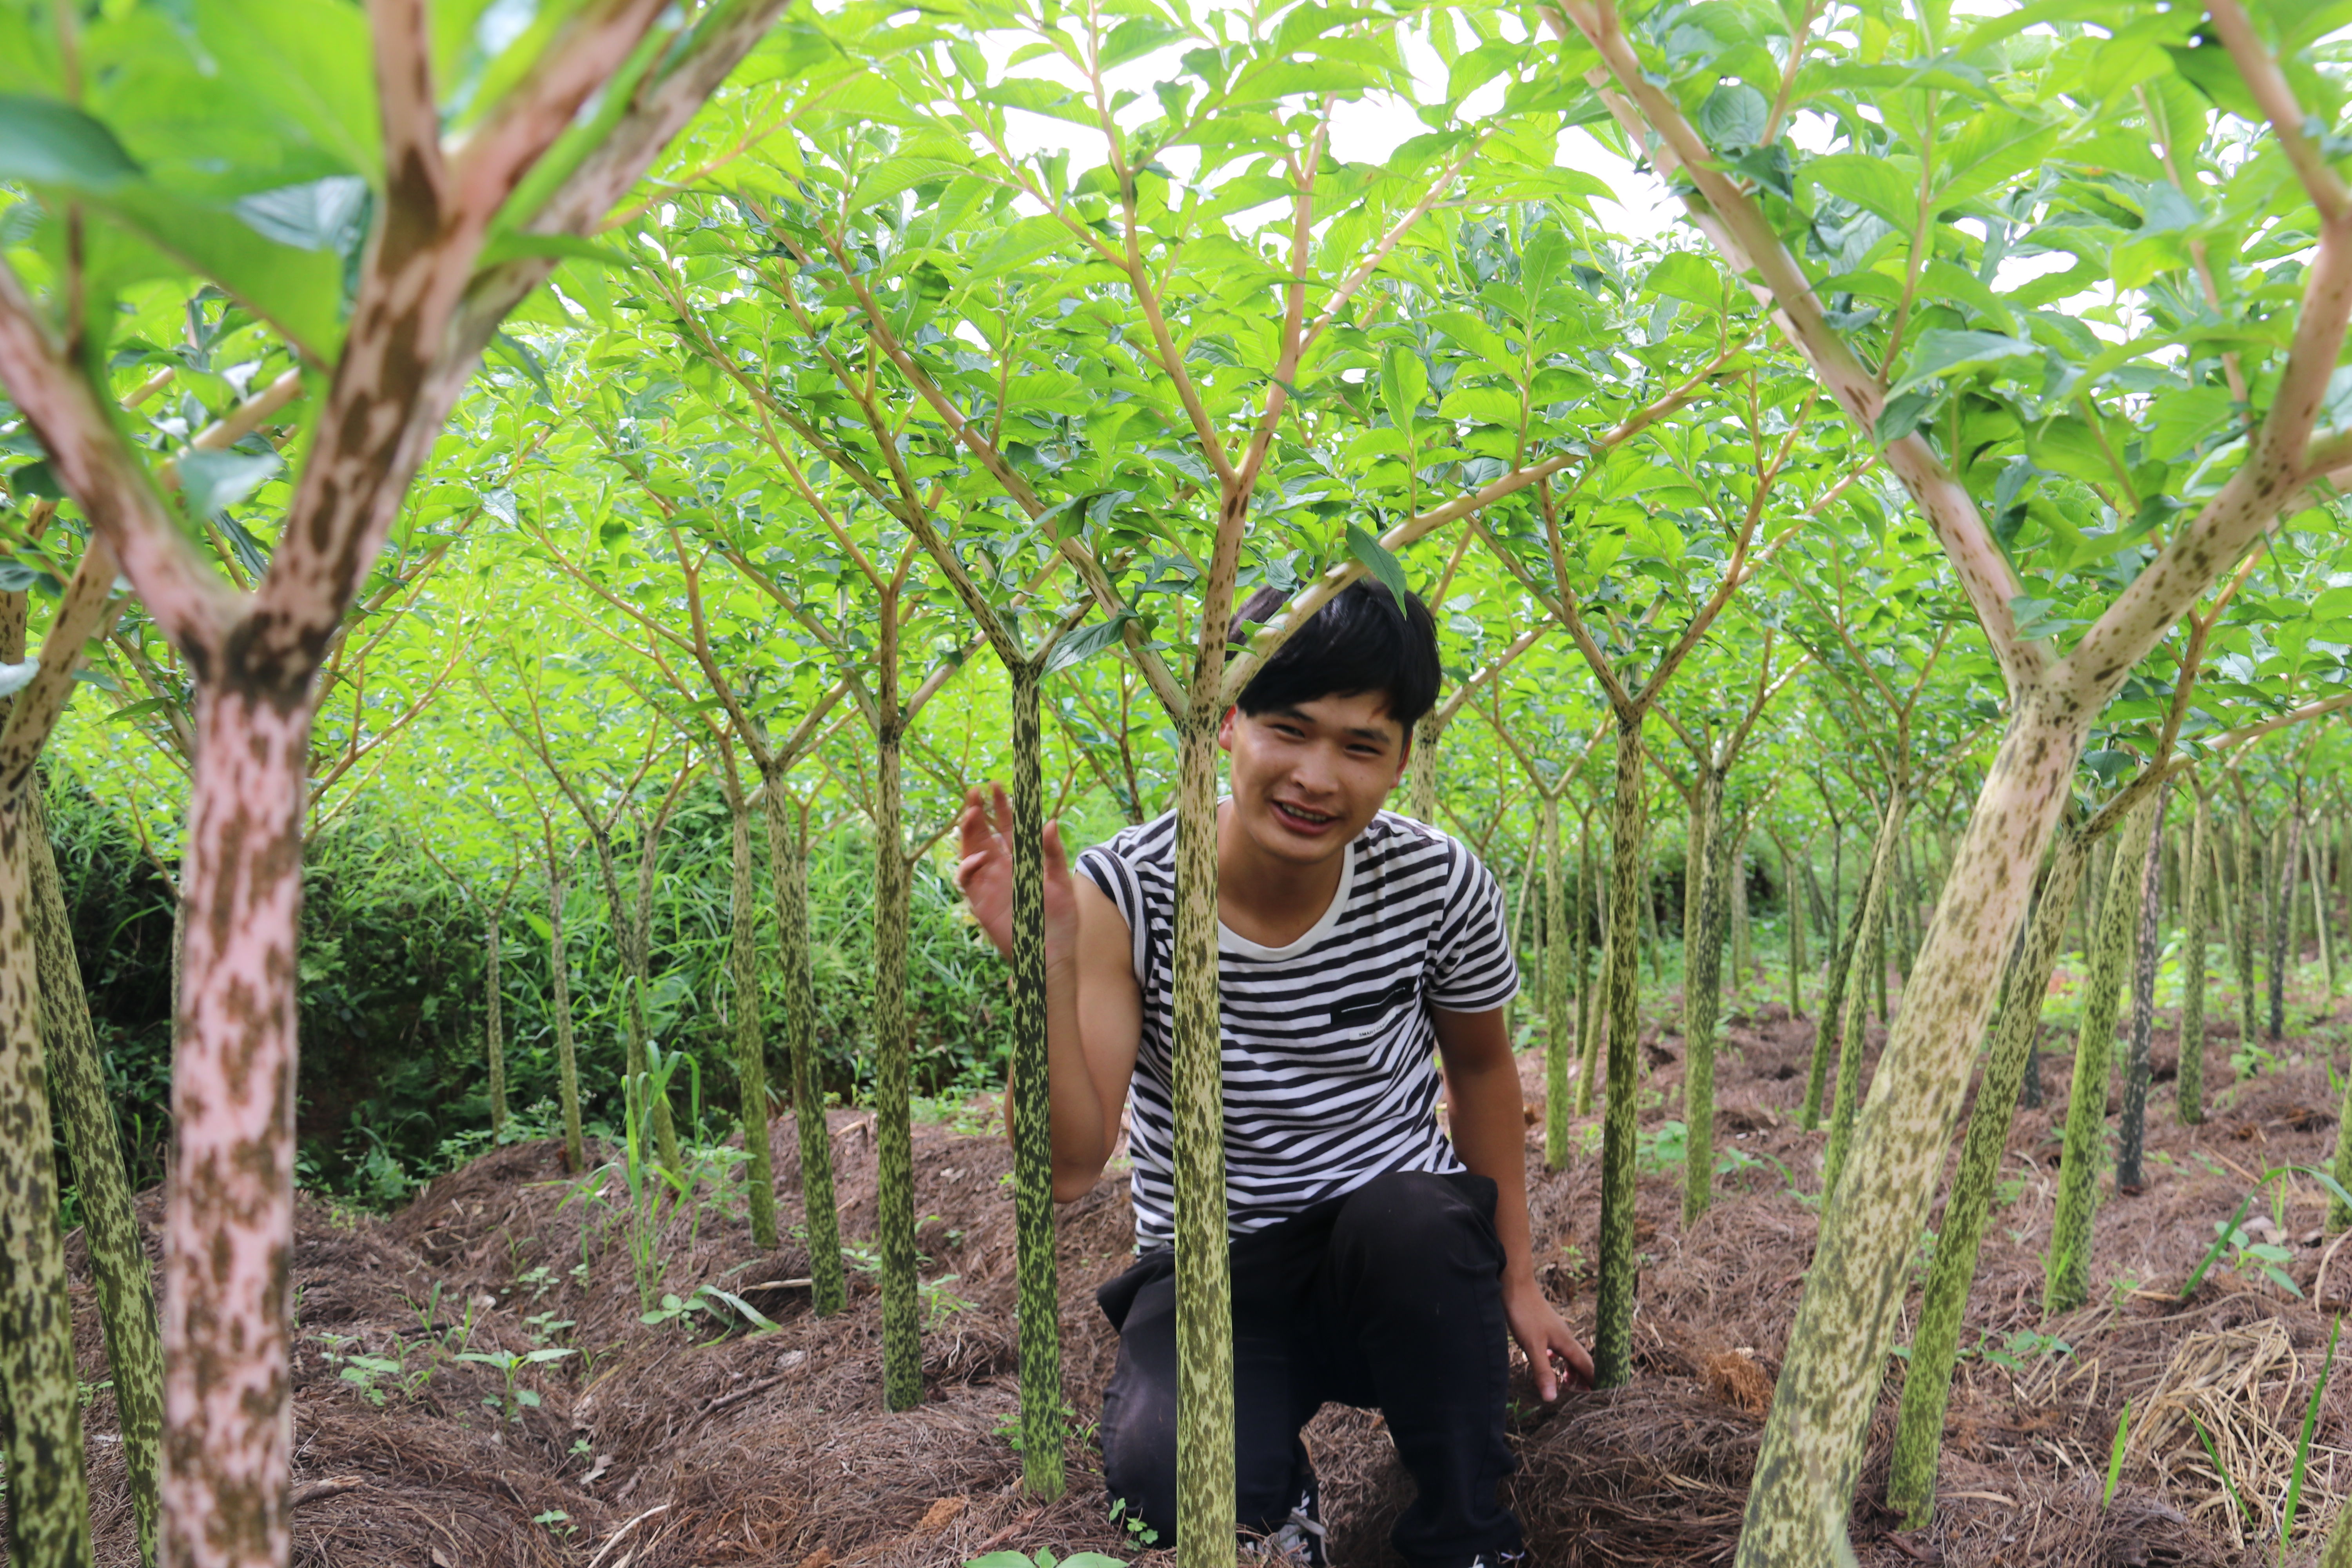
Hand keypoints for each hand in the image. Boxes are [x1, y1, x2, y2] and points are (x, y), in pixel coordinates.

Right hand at [953, 783, 1077, 973]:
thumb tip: (1049, 822)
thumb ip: (1053, 853)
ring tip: (971, 812)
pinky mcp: (981, 902)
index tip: (997, 785)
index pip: (1009, 827)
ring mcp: (990, 884)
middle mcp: (1003, 868)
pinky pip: (967, 881)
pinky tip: (978, 857)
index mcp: (1024, 860)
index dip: (1002, 807)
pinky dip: (968, 867)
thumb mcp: (1062, 883)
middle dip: (978, 811)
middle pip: (985, 833)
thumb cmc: (1061, 920)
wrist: (1051, 956)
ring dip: (968, 832)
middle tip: (975, 790)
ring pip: (971, 852)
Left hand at [1503, 1274, 1592, 1400]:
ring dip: (1569, 1370)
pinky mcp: (1545, 1327)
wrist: (1515, 1286)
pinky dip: (1556, 1359)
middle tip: (1581, 1394)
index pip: (1588, 1366)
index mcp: (1567, 1343)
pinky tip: (1547, 1360)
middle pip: (1581, 1361)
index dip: (1594, 1381)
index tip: (1599, 1397)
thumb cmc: (1525, 1314)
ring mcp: (1556, 1331)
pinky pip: (1557, 1347)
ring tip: (1564, 1383)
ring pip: (1568, 1354)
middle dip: (1583, 1378)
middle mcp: (1565, 1337)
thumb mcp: (1532, 1347)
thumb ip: (1543, 1371)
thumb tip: (1552, 1398)